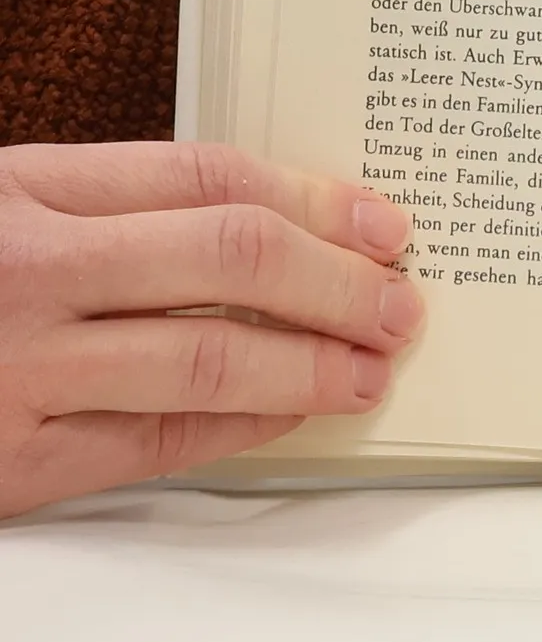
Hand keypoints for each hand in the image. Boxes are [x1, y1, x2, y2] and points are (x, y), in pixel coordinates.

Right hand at [0, 141, 421, 519]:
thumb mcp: (0, 203)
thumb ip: (108, 204)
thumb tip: (268, 217)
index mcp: (23, 186)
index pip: (210, 177)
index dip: (317, 197)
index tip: (384, 223)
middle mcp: (25, 270)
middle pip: (232, 258)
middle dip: (339, 281)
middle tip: (402, 300)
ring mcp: (14, 369)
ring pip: (209, 360)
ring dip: (314, 363)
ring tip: (373, 364)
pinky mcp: (3, 464)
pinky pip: (153, 445)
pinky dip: (240, 430)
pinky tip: (291, 414)